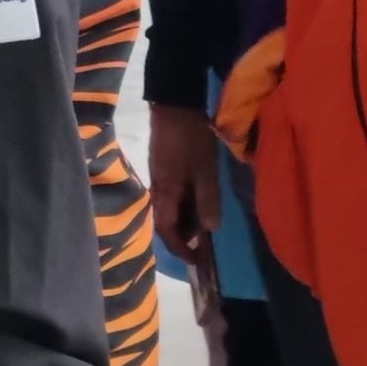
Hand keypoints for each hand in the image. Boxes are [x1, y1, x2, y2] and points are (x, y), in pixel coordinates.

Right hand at [149, 104, 223, 263]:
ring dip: (185, 221)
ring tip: (207, 223)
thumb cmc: (190, 139)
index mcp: (164, 192)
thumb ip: (207, 200)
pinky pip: (172, 196)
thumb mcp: (205, 171)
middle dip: (184, 237)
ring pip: (169, 209)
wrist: (174, 105)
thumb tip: (209, 230)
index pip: (166, 230)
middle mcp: (157, 188)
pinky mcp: (163, 168)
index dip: (180, 248)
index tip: (197, 260)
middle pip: (166, 221)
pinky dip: (185, 206)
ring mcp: (159, 177)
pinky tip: (199, 201)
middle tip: (206, 243)